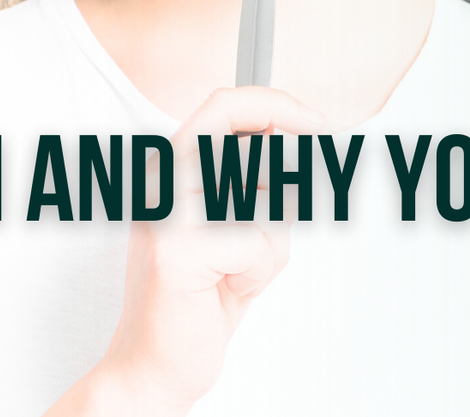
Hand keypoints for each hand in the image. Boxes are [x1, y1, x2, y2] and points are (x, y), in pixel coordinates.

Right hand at [47, 87, 325, 416]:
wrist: (155, 364)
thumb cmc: (198, 296)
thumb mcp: (232, 222)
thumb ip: (251, 178)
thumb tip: (291, 134)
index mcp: (171, 166)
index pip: (226, 104)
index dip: (277, 105)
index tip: (314, 121)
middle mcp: (161, 179)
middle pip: (256, 151)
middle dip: (279, 200)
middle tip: (256, 241)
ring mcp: (165, 211)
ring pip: (268, 203)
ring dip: (267, 248)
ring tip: (231, 272)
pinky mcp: (177, 249)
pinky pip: (259, 246)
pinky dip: (256, 276)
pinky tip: (221, 292)